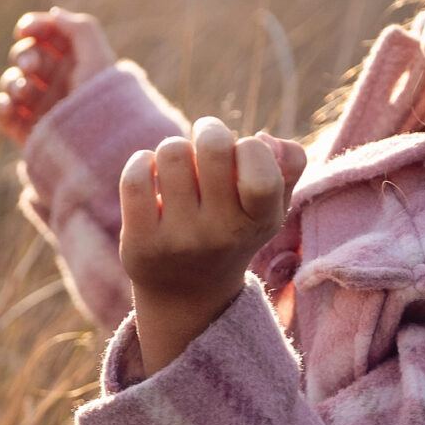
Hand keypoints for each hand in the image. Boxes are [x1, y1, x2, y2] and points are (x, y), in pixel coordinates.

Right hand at [0, 7, 117, 141]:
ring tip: (23, 92)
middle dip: (24, 57)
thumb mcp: (99, 59)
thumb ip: (80, 29)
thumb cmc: (103, 102)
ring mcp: (41, 107)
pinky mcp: (28, 131)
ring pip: (12, 82)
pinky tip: (7, 105)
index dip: (34, 27)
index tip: (26, 30)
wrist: (97, 150)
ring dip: (12, 82)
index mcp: (76, 63)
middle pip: (26, 56)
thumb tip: (54, 14)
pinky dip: (1, 106)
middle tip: (30, 68)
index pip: (48, 35)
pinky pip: (4, 113)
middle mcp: (58, 83)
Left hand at [121, 117, 305, 372]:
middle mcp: (220, 234)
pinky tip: (151, 174)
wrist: (187, 294)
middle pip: (212, 147)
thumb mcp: (271, 208)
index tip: (240, 153)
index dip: (249, 146)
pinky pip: (136, 177)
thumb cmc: (234, 232)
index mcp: (259, 223)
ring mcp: (178, 239)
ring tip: (179, 167)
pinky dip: (142, 162)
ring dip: (175, 149)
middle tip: (206, 144)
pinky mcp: (140, 241)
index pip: (261, 169)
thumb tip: (263, 139)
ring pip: (172, 152)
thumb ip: (289, 166)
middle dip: (209, 130)